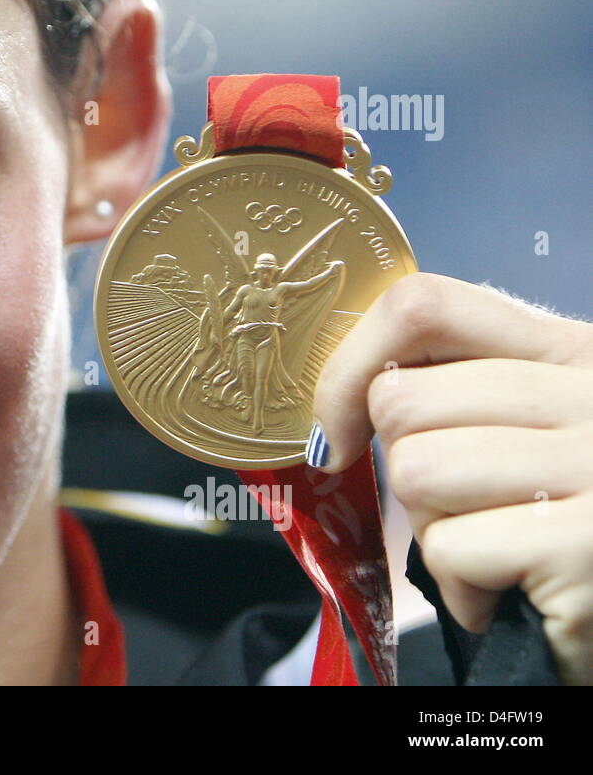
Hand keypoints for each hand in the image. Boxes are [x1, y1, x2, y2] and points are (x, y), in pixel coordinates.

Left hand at [311, 272, 592, 683]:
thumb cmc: (554, 526)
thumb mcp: (522, 431)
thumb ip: (451, 392)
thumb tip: (332, 410)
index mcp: (569, 350)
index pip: (422, 306)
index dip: (350, 367)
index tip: (337, 431)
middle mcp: (591, 394)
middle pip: (402, 401)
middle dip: (405, 472)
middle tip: (466, 513)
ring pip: (416, 472)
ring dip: (431, 530)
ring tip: (494, 552)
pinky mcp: (586, 546)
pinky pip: (450, 548)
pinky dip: (459, 586)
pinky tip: (508, 595)